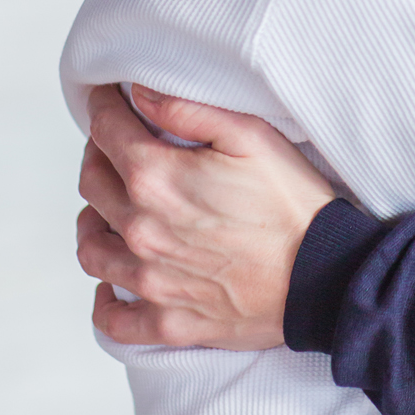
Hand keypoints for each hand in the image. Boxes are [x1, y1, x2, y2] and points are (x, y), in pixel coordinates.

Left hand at [76, 84, 334, 348]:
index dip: (103, 107)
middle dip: (98, 155)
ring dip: (92, 221)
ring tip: (106, 208)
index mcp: (156, 179)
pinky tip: (112, 284)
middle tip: (114, 144)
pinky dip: (105, 300)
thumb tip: (141, 93)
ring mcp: (149, 281)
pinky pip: (113, 319)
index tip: (108, 98)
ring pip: (91, 249)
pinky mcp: (166, 321)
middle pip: (92, 184)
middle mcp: (140, 230)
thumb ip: (188, 110)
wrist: (324, 275)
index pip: (106, 132)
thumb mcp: (250, 135)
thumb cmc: (293, 203)